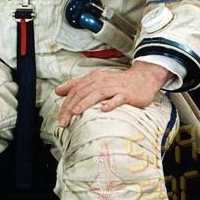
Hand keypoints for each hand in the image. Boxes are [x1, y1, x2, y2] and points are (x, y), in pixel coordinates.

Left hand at [55, 60, 171, 126]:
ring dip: (85, 103)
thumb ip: (77, 85)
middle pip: (83, 93)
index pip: (75, 90)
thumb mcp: (95, 80)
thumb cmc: (116, 82)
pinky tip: (103, 110)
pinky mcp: (127, 94)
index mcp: (93, 78)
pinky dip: (110, 104)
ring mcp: (114, 87)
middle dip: (71, 107)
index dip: (65, 103)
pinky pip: (117, 99)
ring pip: (97, 94)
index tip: (60, 118)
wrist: (142, 79)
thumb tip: (57, 91)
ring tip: (75, 113)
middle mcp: (102, 81)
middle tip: (63, 122)